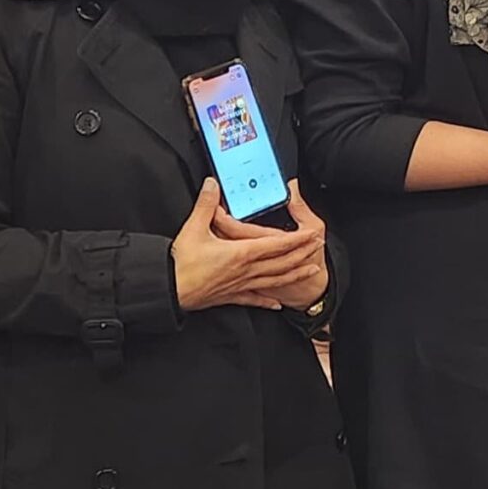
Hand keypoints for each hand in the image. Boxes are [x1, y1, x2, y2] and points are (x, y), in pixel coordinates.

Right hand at [171, 179, 321, 311]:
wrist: (169, 290)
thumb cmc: (181, 263)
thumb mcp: (193, 228)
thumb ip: (206, 204)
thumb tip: (212, 184)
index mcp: (241, 253)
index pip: (275, 244)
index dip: (296, 239)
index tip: (312, 234)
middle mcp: (246, 270)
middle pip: (281, 262)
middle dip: (302, 253)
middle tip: (318, 247)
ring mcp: (240, 285)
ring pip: (274, 279)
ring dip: (294, 274)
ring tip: (311, 269)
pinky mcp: (230, 297)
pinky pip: (254, 299)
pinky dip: (267, 300)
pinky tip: (277, 304)